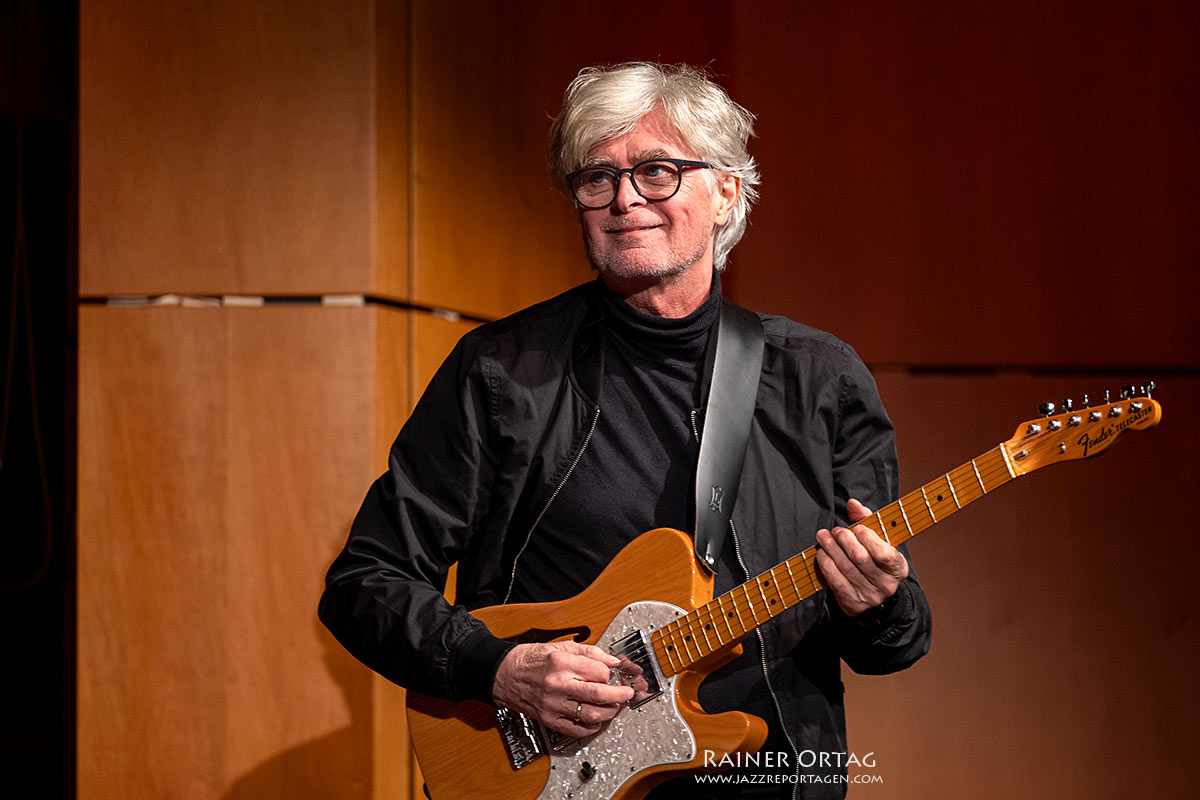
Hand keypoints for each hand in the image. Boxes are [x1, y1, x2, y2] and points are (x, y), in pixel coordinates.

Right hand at [492, 641, 634, 736]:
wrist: (504, 674)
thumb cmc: (530, 659)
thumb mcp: (560, 646)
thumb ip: (589, 652)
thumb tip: (612, 660)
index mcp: (561, 663)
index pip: (599, 672)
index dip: (610, 674)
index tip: (611, 674)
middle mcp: (558, 684)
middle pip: (599, 695)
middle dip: (619, 696)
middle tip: (626, 694)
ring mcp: (553, 705)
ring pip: (591, 715)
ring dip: (609, 712)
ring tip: (613, 706)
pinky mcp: (549, 719)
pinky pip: (576, 729)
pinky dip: (591, 727)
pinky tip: (596, 720)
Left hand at [816, 498, 908, 616]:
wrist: (875, 596)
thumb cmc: (875, 561)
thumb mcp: (879, 541)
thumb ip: (868, 520)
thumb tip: (852, 504)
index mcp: (897, 568)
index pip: (883, 553)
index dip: (867, 538)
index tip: (856, 527)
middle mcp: (886, 585)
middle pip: (860, 558)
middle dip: (844, 540)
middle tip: (835, 531)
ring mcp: (870, 597)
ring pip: (846, 569)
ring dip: (830, 549)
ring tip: (823, 537)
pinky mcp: (853, 604)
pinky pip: (836, 582)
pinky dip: (826, 565)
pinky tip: (821, 554)